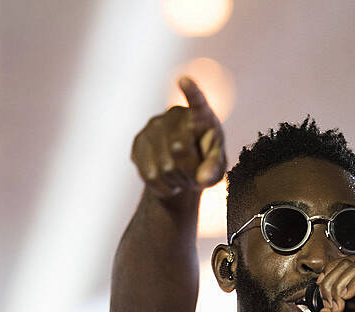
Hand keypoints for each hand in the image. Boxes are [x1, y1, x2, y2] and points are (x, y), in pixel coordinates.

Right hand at [131, 76, 226, 198]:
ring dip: (176, 181)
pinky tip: (169, 182)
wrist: (181, 170)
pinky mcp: (138, 142)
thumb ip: (214, 170)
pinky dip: (163, 187)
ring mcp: (153, 126)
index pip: (197, 101)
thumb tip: (203, 179)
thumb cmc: (206, 163)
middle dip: (190, 172)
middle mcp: (174, 115)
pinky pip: (150, 175)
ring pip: (164, 167)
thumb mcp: (216, 167)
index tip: (184, 80)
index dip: (191, 91)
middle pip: (180, 150)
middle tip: (196, 177)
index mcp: (201, 115)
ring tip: (183, 178)